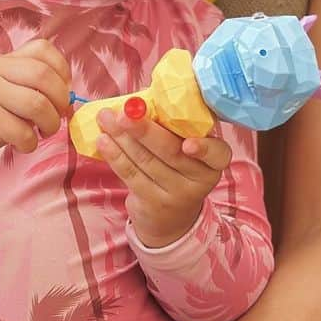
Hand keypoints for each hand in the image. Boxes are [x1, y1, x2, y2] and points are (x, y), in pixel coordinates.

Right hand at [0, 38, 69, 169]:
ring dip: (49, 123)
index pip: (42, 49)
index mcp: (5, 60)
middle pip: (43, 76)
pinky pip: (22, 131)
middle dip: (60, 100)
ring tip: (43, 132)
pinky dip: (30, 142)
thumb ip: (33, 86)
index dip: (62, 70)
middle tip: (58, 116)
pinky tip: (23, 144)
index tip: (63, 91)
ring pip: (36, 104)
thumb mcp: (7, 90)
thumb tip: (69, 99)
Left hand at [96, 108, 231, 247]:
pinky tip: (103, 140)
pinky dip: (115, 155)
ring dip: (122, 138)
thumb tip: (141, 100)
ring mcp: (175, 194)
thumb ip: (176, 128)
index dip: (205, 149)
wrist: (172, 220)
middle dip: (145, 130)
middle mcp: (198, 180)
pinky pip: (131, 174)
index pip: (217, 155)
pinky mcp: (152, 203)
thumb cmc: (178, 168)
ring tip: (105, 119)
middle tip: (125, 113)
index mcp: (213, 161)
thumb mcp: (188, 152)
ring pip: (146, 161)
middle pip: (171, 153)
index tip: (188, 144)